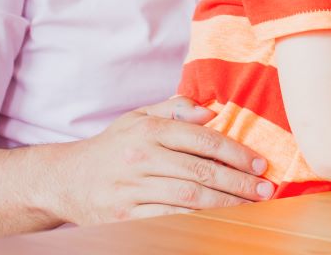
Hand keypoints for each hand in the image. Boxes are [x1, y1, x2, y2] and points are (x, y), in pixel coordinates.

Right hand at [51, 96, 273, 223]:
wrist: (64, 179)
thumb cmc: (113, 146)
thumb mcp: (139, 116)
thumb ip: (176, 108)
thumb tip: (212, 111)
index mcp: (149, 131)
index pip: (202, 140)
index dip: (236, 153)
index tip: (260, 164)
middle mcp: (141, 159)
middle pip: (201, 172)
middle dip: (239, 183)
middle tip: (266, 189)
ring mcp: (132, 190)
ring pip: (189, 198)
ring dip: (226, 204)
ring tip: (253, 207)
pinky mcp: (125, 218)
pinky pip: (169, 220)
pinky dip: (198, 222)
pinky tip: (221, 221)